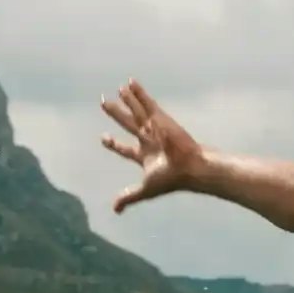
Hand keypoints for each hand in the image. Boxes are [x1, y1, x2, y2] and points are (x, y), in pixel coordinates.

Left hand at [97, 80, 208, 213]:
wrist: (190, 167)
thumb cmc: (170, 179)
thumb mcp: (145, 189)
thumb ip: (128, 197)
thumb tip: (115, 210)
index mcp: (144, 156)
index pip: (125, 149)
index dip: (114, 144)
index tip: (103, 138)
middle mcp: (148, 140)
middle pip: (128, 124)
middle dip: (116, 114)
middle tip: (104, 103)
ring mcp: (154, 128)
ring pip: (137, 111)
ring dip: (128, 100)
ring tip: (119, 89)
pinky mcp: (161, 118)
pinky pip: (147, 103)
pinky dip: (139, 93)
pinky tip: (130, 82)